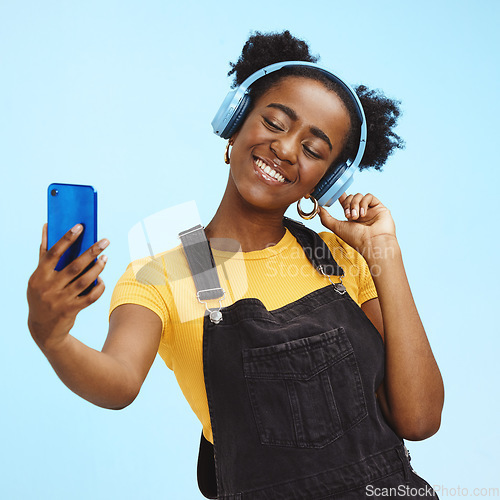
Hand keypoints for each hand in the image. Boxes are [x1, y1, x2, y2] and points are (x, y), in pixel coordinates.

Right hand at [27, 224, 108, 351]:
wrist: (43, 328)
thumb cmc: (42, 294)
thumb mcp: (38, 277)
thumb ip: (44, 252)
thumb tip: (47, 226)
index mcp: (39, 276)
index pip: (53, 253)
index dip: (66, 239)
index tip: (80, 226)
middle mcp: (48, 288)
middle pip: (74, 266)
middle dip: (92, 252)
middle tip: (105, 241)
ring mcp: (60, 300)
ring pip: (84, 281)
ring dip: (98, 268)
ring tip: (106, 258)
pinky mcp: (71, 310)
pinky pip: (90, 297)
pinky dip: (99, 287)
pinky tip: (102, 279)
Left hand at [318, 192, 395, 256]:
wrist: (373, 243)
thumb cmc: (356, 239)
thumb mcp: (337, 227)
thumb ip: (326, 218)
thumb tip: (317, 208)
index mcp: (351, 217)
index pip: (345, 202)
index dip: (340, 197)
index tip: (335, 193)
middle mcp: (361, 212)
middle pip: (350, 197)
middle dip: (347, 204)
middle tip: (348, 216)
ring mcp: (370, 209)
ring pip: (358, 196)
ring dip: (354, 205)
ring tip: (356, 217)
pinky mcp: (379, 207)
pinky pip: (369, 196)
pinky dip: (364, 203)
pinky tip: (363, 214)